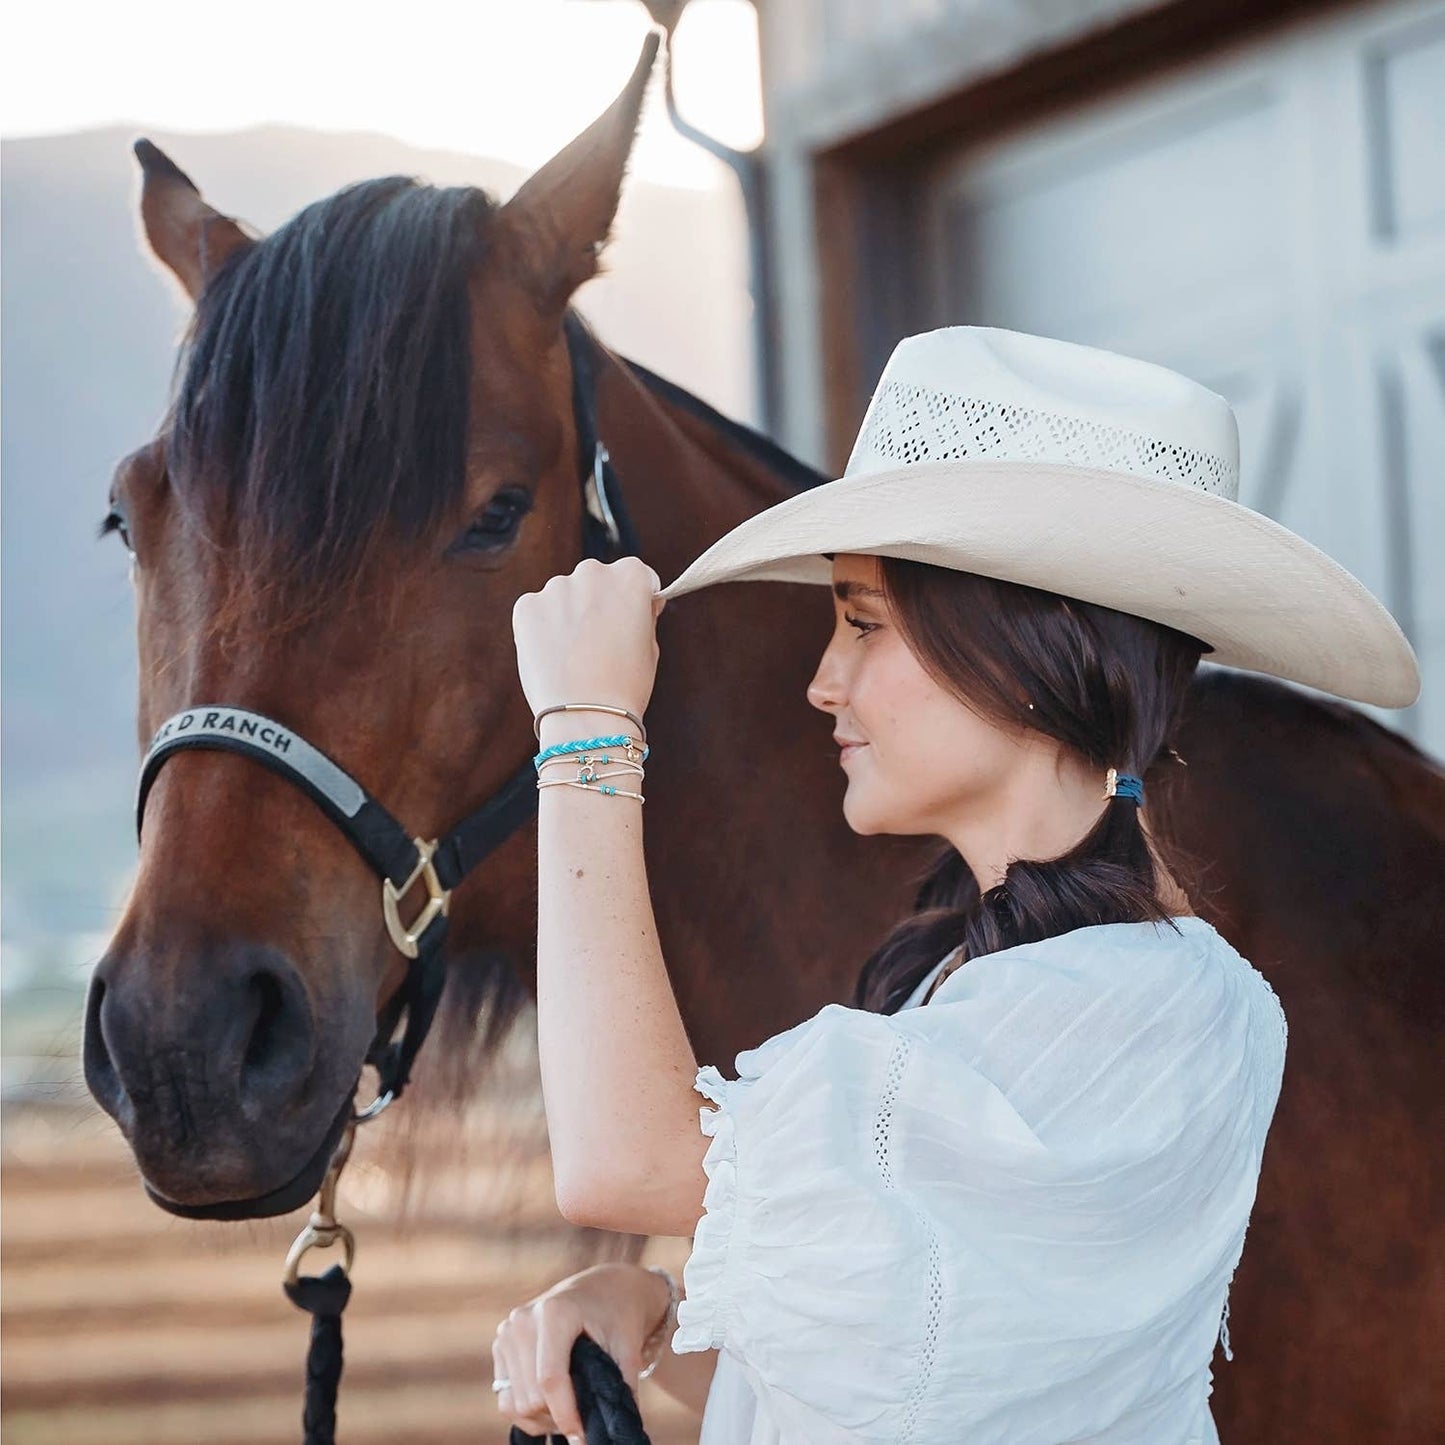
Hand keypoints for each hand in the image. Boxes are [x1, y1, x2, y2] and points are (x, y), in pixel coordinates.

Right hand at [491, 1262, 672, 1439]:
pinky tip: (552, 1405)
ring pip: (515, 1404)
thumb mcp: (627, 1346)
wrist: (603, 1287)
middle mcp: (523, 1320)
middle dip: (558, 1417)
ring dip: (542, 1418)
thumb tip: (618, 1430)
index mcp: (555, 1312)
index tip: (583, 1436)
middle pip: (531, 1396)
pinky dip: (527, 1413)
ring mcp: (507, 1332)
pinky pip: (506, 1399)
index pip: (550, 1378)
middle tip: (585, 1419)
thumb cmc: (618, 1316)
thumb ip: (621, 1386)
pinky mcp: (501, 1344)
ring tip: (570, 1410)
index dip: (566, 1414)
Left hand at [512, 557, 665, 722]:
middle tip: (600, 643)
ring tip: (574, 657)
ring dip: (569, 615)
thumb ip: (640, 614)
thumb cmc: (626, 686)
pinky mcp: (526, 606)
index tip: (631, 622)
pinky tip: (553, 656)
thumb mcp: (650, 645)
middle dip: (598, 603)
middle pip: (597, 581)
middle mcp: (592, 571)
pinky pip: (538, 611)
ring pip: (564, 596)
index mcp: (630, 576)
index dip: (636, 601)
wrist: (585, 716)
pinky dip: (543, 629)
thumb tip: (630, 603)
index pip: (636, 576)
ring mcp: (555, 587)